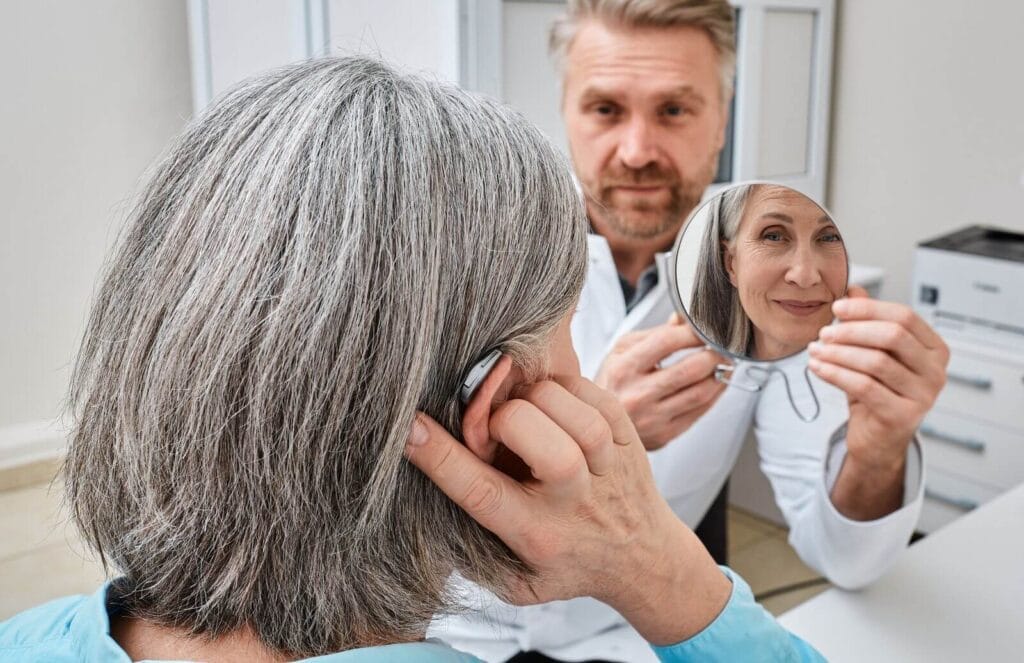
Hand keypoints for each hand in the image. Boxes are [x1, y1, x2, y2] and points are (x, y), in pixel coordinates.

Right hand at [404, 376, 729, 644]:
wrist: (644, 558)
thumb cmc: (567, 565)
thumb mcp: (515, 582)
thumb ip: (469, 551)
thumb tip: (417, 502)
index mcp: (538, 534)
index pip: (481, 491)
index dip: (441, 457)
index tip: (410, 427)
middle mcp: (575, 498)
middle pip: (529, 435)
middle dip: (499, 419)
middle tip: (495, 429)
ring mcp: (607, 463)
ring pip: (560, 404)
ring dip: (531, 400)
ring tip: (526, 416)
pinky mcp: (627, 434)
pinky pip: (588, 390)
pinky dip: (561, 387)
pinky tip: (552, 406)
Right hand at [595, 315, 726, 449]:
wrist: (599, 423)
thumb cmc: (612, 382)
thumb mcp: (621, 351)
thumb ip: (654, 334)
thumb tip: (684, 321)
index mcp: (624, 368)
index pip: (667, 342)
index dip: (693, 332)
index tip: (706, 328)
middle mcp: (637, 394)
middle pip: (690, 370)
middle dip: (714, 354)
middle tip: (724, 347)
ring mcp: (652, 418)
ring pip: (700, 393)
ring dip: (720, 376)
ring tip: (724, 364)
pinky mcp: (665, 435)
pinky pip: (699, 413)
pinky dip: (715, 395)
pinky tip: (716, 384)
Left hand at [808, 286, 947, 509]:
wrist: (877, 439)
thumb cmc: (876, 391)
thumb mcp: (871, 352)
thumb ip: (867, 321)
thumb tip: (853, 289)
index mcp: (934, 349)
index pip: (904, 316)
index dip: (867, 309)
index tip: (836, 308)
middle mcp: (936, 371)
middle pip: (893, 336)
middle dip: (852, 330)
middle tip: (823, 333)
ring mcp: (924, 396)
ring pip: (876, 361)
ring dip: (838, 353)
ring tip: (814, 350)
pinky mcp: (903, 416)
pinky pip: (863, 386)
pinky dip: (835, 373)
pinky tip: (816, 367)